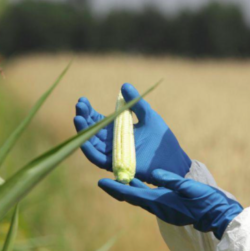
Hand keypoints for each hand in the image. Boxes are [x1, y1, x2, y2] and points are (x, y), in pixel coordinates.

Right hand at [73, 83, 191, 179]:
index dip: (88, 111)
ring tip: (77, 118)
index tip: (83, 100)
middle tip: (79, 105)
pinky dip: (88, 149)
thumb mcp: (147, 115)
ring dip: (82, 131)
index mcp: (116, 130)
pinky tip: (83, 139)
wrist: (172, 159)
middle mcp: (111, 142)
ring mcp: (112, 154)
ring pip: (91, 143)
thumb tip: (124, 85)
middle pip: (91, 130)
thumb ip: (136, 103)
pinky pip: (97, 159)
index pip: (97, 120)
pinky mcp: (115, 165)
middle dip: (83, 117)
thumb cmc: (160, 139)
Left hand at [98, 169, 242, 239]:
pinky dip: (141, 189)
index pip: (132, 194)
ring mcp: (164, 209)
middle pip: (132, 196)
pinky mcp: (169, 207)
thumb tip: (154, 173)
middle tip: (103, 181)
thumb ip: (171, 181)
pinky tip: (140, 182)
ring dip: (129, 188)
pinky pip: (150, 197)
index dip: (116, 188)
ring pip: (140, 197)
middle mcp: (158, 207)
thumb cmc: (205, 201)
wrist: (218, 216)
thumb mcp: (189, 188)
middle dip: (118, 189)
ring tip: (118, 178)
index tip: (101, 182)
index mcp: (160, 202)